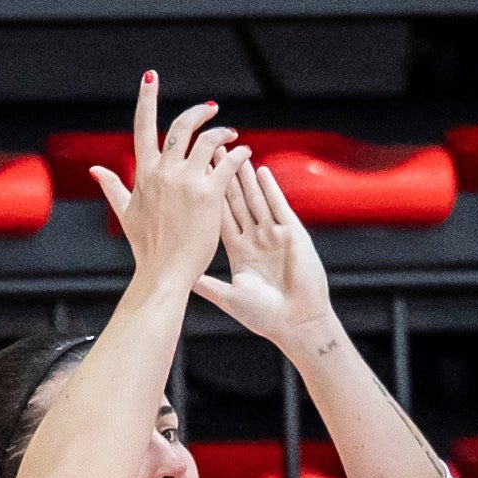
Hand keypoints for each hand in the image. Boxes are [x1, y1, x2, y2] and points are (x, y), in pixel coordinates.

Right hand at [89, 74, 237, 301]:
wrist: (164, 273)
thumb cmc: (146, 247)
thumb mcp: (125, 213)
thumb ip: (112, 186)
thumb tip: (95, 169)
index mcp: (144, 173)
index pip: (144, 126)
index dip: (147, 99)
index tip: (150, 77)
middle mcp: (165, 171)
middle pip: (182, 126)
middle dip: (198, 112)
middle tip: (212, 109)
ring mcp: (187, 181)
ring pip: (208, 140)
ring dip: (223, 132)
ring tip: (232, 135)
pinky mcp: (209, 194)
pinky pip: (227, 162)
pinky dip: (238, 153)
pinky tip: (244, 153)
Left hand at [194, 148, 341, 359]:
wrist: (296, 324)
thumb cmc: (266, 317)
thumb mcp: (229, 297)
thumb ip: (206, 284)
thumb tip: (180, 277)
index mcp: (240, 253)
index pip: (221, 217)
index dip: (209, 197)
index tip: (196, 178)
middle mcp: (256, 240)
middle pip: (237, 202)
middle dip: (225, 178)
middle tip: (212, 153)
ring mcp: (275, 235)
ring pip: (257, 199)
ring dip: (245, 177)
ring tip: (234, 154)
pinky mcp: (293, 234)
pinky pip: (279, 206)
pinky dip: (270, 189)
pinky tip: (260, 171)